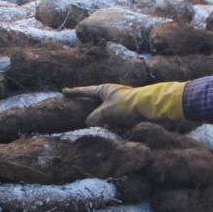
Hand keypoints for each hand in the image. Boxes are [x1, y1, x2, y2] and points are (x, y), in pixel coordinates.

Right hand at [62, 82, 184, 125]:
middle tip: (72, 99)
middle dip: (83, 98)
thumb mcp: (108, 110)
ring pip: (100, 105)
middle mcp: (110, 93)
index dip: (74, 92)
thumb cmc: (127, 105)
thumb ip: (96, 116)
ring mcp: (117, 100)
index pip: (85, 90)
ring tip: (83, 112)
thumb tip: (87, 122)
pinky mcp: (123, 109)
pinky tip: (100, 122)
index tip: (63, 91)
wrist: (148, 106)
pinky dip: (102, 116)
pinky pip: (108, 113)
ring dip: (93, 109)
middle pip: (92, 96)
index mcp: (104, 89)